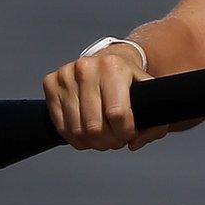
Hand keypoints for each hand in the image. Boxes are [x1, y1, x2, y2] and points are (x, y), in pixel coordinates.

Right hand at [42, 45, 170, 150]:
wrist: (108, 61)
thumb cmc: (129, 83)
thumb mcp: (149, 96)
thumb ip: (154, 124)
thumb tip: (134, 144)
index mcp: (113, 66)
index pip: (118, 114)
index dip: (125, 133)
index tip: (129, 133)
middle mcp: (86, 67)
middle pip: (95, 127)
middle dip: (109, 141)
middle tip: (116, 139)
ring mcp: (65, 74)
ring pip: (77, 130)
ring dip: (92, 142)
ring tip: (103, 136)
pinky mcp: (51, 83)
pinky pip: (61, 126)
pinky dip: (75, 138)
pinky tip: (87, 133)